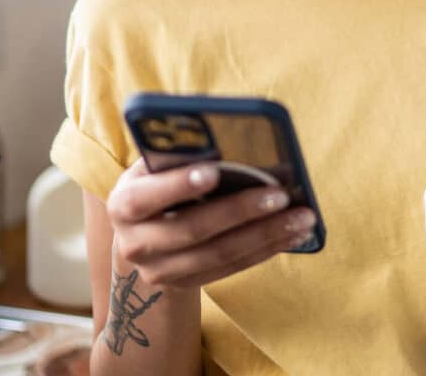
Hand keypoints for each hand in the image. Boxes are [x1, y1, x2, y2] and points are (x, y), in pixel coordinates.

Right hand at [107, 159, 315, 289]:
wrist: (140, 237)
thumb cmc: (155, 184)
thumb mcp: (153, 168)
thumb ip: (177, 156)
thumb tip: (223, 139)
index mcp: (123, 205)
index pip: (148, 197)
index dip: (178, 185)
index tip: (214, 171)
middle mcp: (136, 244)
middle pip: (193, 229)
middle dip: (241, 210)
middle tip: (281, 194)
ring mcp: (161, 271)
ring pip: (219, 254)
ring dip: (265, 234)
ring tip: (301, 216)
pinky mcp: (186, 285)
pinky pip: (232, 268)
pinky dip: (266, 249)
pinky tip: (293, 233)